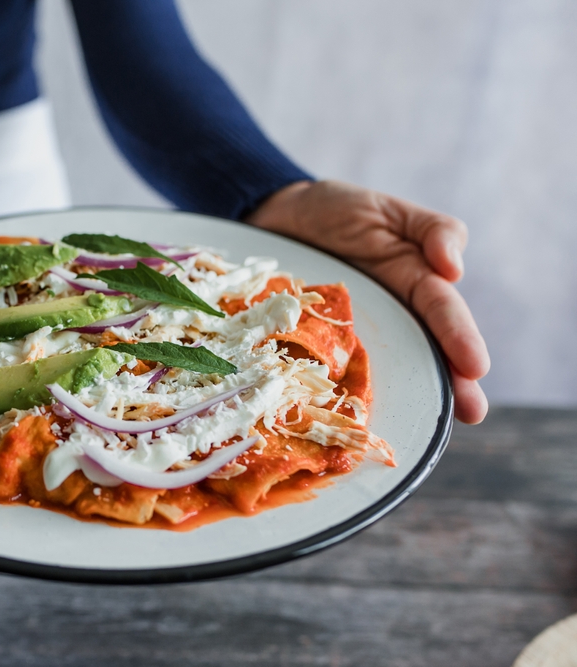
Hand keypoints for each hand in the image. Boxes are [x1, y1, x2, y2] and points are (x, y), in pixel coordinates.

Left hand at [248, 180, 489, 423]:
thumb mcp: (390, 210)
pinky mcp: (312, 342)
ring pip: (382, 367)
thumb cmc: (337, 211)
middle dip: (449, 382)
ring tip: (425, 422)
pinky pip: (326, 366)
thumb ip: (432, 230)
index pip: (442, 312)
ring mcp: (350, 332)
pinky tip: (352, 408)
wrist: (273, 215)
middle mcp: (387, 316)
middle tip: (470, 412)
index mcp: (412, 284)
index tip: (475, 368)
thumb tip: (453, 269)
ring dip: (403, 393)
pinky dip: (340, 387)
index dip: (459, 339)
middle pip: (422, 350)